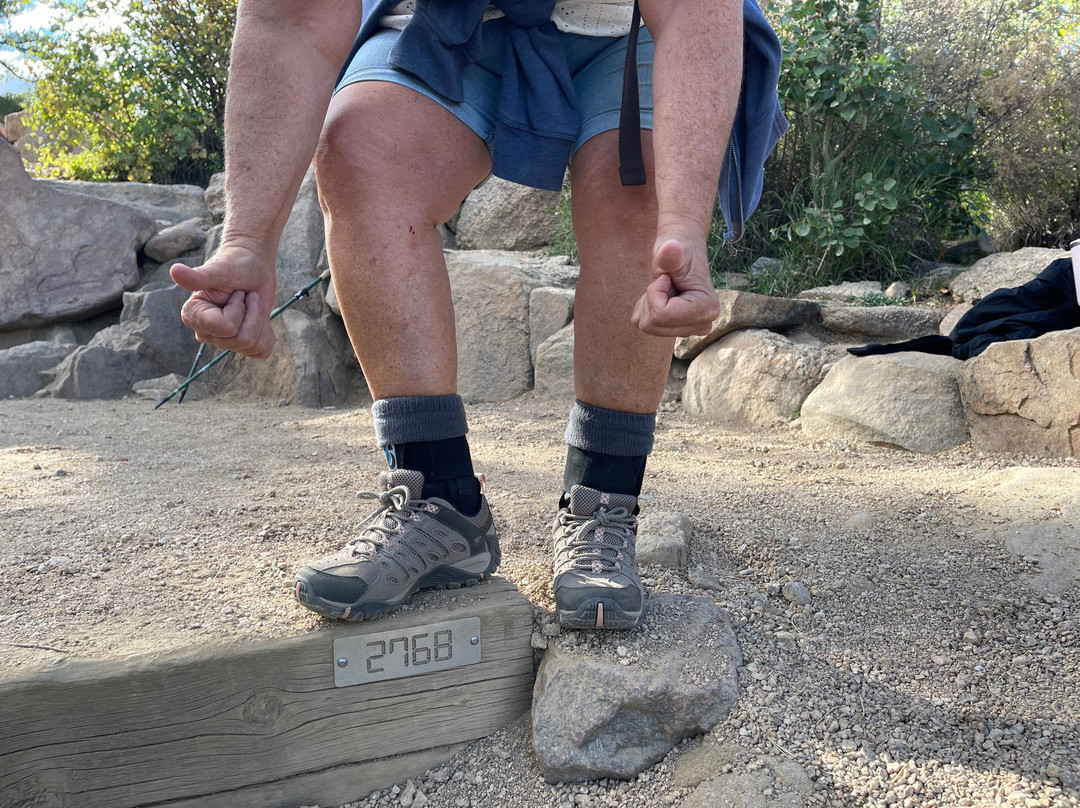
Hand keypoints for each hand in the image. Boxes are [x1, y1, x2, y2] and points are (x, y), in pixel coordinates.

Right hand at [170, 241, 276, 358]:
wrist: (253, 267)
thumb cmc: (235, 264)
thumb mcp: (220, 270)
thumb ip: (198, 276)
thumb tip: (174, 271)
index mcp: (192, 316)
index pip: (225, 328)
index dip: (238, 308)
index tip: (236, 293)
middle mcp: (205, 332)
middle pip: (241, 339)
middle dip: (252, 313)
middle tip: (245, 296)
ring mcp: (223, 341)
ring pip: (253, 344)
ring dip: (260, 318)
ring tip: (251, 302)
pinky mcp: (242, 344)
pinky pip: (262, 351)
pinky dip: (267, 332)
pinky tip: (258, 316)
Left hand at [631, 224, 719, 336]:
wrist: (684, 251)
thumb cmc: (679, 249)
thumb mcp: (672, 251)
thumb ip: (671, 255)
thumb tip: (672, 246)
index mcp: (706, 308)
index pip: (661, 315)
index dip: (654, 293)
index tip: (665, 278)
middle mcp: (702, 324)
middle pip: (653, 324)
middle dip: (651, 300)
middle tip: (666, 283)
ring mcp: (690, 329)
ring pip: (648, 326)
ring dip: (649, 303)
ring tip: (666, 288)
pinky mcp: (679, 329)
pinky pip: (647, 325)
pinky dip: (648, 308)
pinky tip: (663, 295)